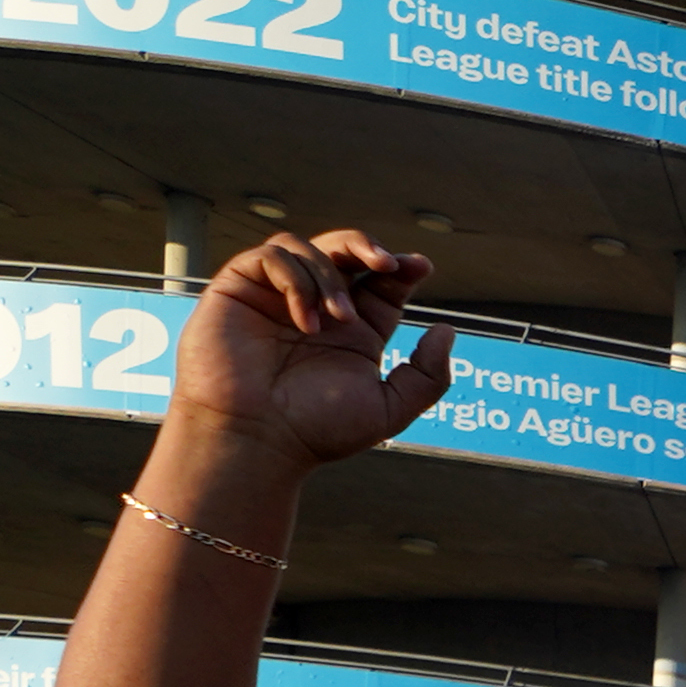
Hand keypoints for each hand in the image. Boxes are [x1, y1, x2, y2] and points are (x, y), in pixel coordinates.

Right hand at [167, 230, 454, 475]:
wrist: (258, 439)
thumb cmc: (316, 431)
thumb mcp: (390, 408)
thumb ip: (428, 375)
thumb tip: (446, 331)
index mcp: (354, 332)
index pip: (380, 285)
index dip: (400, 268)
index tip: (418, 266)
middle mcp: (317, 308)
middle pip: (343, 251)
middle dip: (367, 247)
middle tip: (387, 263)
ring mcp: (276, 297)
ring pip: (306, 248)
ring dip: (331, 277)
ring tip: (340, 318)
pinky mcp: (239, 289)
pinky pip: (270, 257)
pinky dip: (296, 281)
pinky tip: (305, 321)